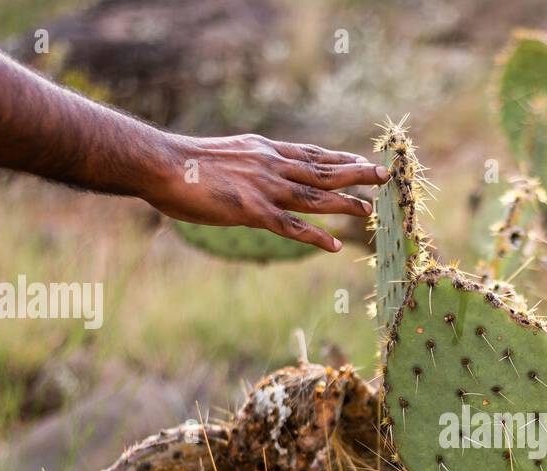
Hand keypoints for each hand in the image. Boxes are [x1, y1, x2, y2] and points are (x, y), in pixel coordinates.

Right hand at [148, 134, 389, 251]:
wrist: (161, 164)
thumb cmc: (182, 163)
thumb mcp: (222, 155)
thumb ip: (243, 164)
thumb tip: (248, 172)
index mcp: (263, 150)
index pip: (310, 153)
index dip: (338, 157)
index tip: (360, 158)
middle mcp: (271, 165)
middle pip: (322, 170)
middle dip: (356, 173)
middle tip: (385, 175)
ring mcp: (264, 188)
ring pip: (315, 197)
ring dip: (345, 203)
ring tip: (369, 210)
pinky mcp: (253, 211)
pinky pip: (292, 227)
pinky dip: (316, 236)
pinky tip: (336, 245)